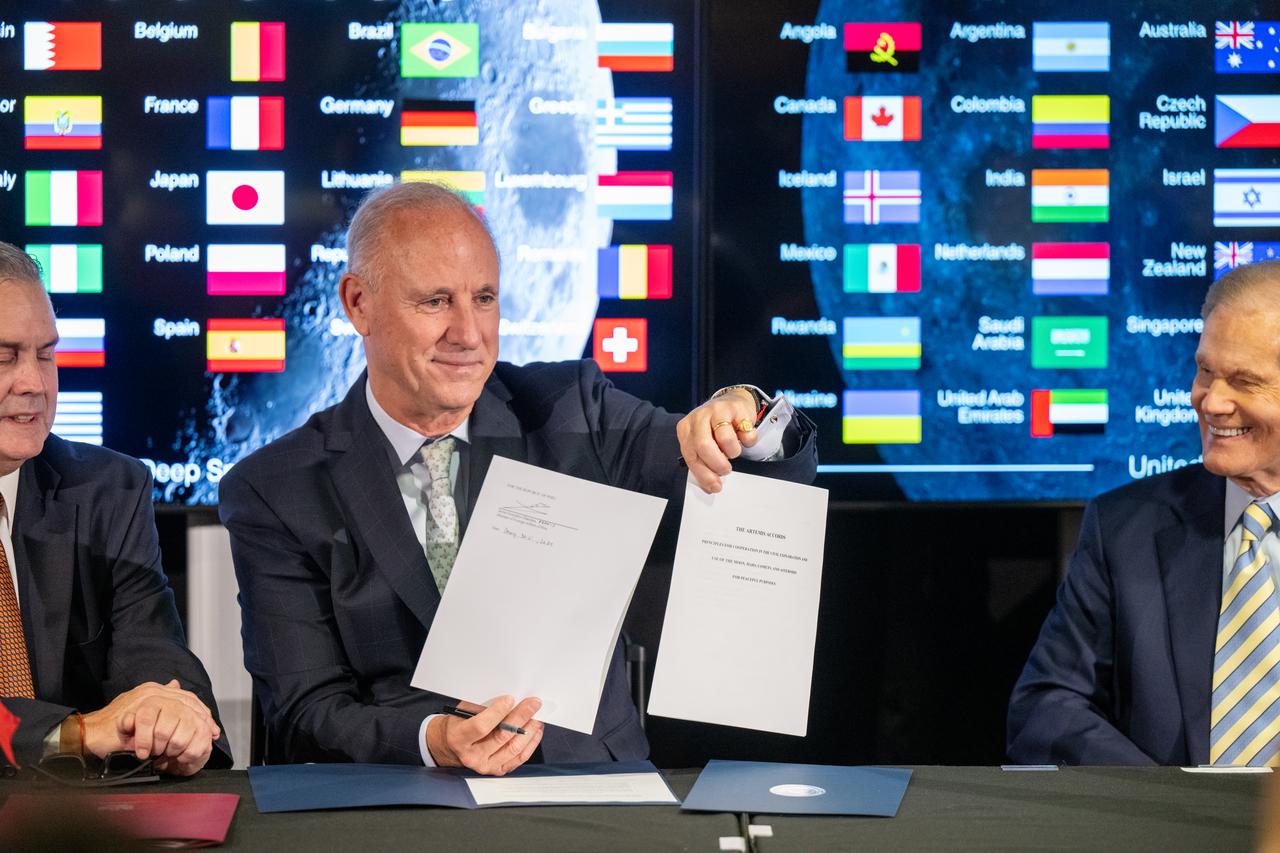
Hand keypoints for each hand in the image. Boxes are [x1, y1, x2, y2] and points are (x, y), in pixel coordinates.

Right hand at [81, 679, 220, 776]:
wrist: (88, 733)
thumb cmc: (118, 729)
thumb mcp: (148, 720)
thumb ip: (168, 713)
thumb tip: (192, 716)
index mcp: (158, 691)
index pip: (189, 699)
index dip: (203, 714)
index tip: (213, 731)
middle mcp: (151, 691)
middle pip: (184, 703)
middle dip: (195, 725)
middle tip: (197, 744)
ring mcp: (140, 700)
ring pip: (169, 713)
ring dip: (169, 737)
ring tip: (165, 753)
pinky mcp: (129, 712)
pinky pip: (145, 725)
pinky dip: (147, 742)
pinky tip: (145, 753)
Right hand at [425, 696, 544, 775]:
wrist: (451, 745)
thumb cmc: (459, 724)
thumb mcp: (463, 711)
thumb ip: (482, 706)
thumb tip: (509, 699)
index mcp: (459, 738)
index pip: (481, 726)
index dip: (497, 712)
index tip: (510, 699)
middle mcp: (472, 756)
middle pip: (502, 737)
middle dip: (521, 717)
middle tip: (533, 703)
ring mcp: (485, 766)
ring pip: (514, 749)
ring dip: (529, 730)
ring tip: (537, 716)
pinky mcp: (497, 770)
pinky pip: (519, 758)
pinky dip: (531, 743)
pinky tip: (535, 731)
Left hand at [676, 388, 759, 492]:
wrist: (732, 402)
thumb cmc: (715, 428)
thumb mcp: (704, 443)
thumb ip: (704, 462)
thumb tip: (712, 486)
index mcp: (686, 429)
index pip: (691, 455)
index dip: (704, 474)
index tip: (715, 486)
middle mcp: (699, 418)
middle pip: (704, 446)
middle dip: (717, 464)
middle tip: (725, 469)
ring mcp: (717, 410)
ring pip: (726, 439)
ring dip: (733, 452)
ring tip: (733, 449)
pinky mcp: (736, 408)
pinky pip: (746, 432)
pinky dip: (748, 441)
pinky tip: (743, 436)